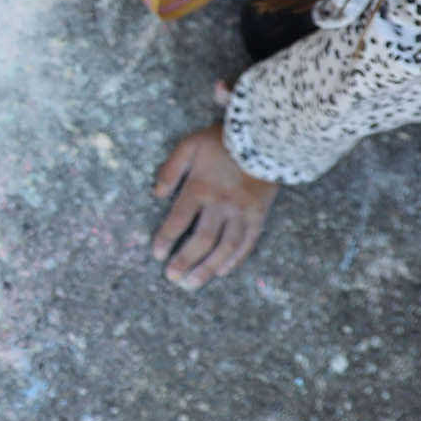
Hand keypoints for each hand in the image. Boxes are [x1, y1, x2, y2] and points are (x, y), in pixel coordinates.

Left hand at [149, 123, 277, 289]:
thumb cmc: (222, 141)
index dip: (166, 239)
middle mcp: (221, 204)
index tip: (157, 255)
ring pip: (225, 247)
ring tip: (194, 283)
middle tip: (172, 278)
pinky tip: (223, 271)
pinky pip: (247, 243)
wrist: (264, 137)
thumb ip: (171, 169)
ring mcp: (242, 212)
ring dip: (208, 267)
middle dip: (185, 261)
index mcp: (200, 188)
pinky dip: (235, 259)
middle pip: (201, 239)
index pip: (178, 220)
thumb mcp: (189, 145)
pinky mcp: (259, 215)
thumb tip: (156, 193)